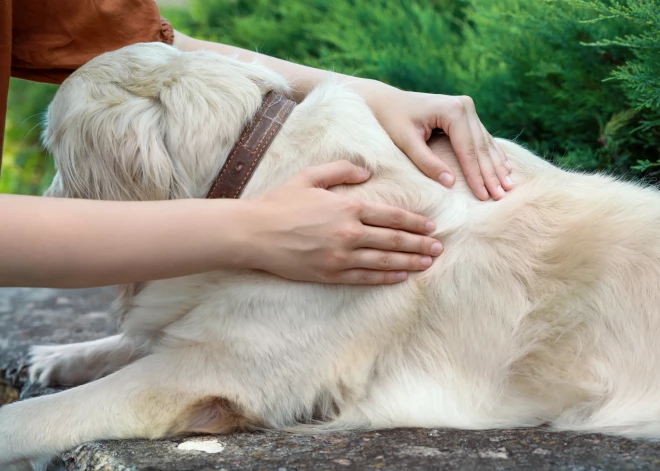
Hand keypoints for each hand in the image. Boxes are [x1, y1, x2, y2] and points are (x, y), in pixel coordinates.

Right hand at [244, 161, 442, 283]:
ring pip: (384, 260)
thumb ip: (341, 169)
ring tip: (428, 263)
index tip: (431, 226)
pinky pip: (365, 277)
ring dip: (409, 262)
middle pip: (394, 239)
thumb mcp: (310, 176)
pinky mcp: (330, 274)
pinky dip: (386, 277)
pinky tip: (401, 277)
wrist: (253, 232)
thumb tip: (367, 171)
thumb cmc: (280, 202)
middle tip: (439, 248)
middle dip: (419, 244)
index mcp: (347, 207)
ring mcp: (340, 256)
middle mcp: (349, 233)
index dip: (414, 221)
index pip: (391, 215)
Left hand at [353, 80, 513, 200]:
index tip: (484, 197)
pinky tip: (504, 169)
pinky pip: (482, 138)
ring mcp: (467, 108)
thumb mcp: (405, 142)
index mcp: (452, 110)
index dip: (476, 176)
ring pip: (485, 143)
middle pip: (480, 147)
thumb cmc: (391, 121)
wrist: (386, 101)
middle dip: (491, 174)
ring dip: (497, 166)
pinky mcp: (466, 113)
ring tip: (508, 187)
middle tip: (502, 196)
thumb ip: (426, 162)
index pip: (468, 150)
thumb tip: (450, 183)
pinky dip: (492, 155)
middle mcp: (464, 106)